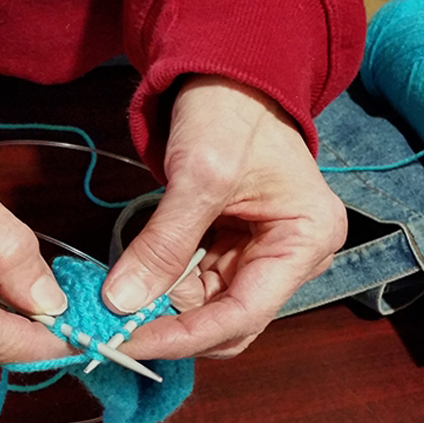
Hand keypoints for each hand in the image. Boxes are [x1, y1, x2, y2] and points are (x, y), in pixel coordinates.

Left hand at [102, 75, 346, 358]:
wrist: (230, 79)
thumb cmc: (229, 112)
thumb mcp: (198, 174)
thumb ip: (164, 243)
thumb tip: (120, 302)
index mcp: (306, 239)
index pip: (246, 312)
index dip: (186, 336)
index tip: (131, 343)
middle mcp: (292, 258)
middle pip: (230, 320)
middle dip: (174, 327)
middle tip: (117, 330)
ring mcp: (264, 255)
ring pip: (209, 308)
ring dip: (164, 309)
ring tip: (119, 301)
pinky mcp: (236, 249)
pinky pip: (198, 285)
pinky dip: (165, 287)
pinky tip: (136, 281)